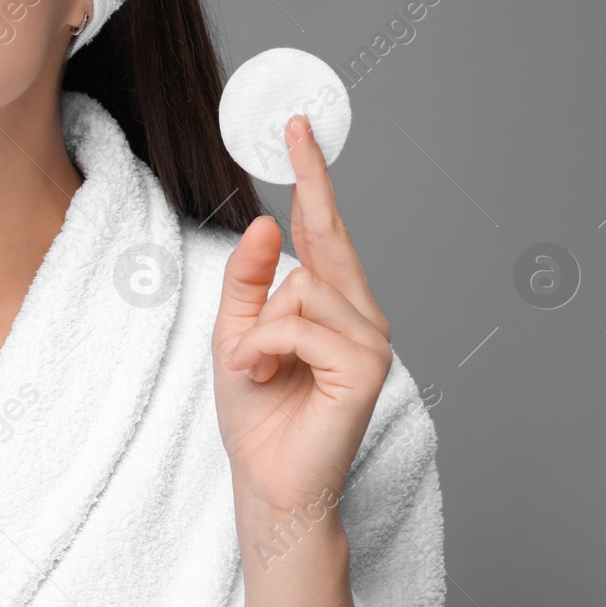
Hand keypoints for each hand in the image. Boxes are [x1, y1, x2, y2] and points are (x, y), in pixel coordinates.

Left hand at [211, 113, 393, 518]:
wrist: (268, 481)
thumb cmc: (256, 413)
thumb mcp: (234, 332)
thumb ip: (247, 279)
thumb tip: (263, 220)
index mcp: (334, 305)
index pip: (327, 231)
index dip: (316, 178)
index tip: (301, 129)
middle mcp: (362, 316)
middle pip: (326, 238)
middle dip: (313, 181)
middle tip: (295, 126)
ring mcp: (370, 341)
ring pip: (301, 287)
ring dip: (258, 328)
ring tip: (251, 366)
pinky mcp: (364, 369)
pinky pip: (300, 325)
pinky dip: (265, 347)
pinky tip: (259, 375)